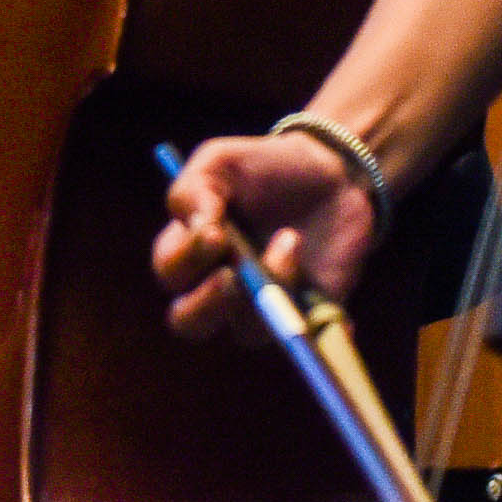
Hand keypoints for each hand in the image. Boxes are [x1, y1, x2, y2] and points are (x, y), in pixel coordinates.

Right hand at [153, 128, 375, 340]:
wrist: (330, 175)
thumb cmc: (263, 168)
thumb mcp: (221, 161)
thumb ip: (194, 189)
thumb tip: (197, 226)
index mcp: (190, 253)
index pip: (170, 272)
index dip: (186, 259)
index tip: (216, 235)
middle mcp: (218, 289)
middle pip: (190, 322)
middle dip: (207, 305)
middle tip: (233, 276)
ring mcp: (259, 308)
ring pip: (249, 330)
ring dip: (269, 288)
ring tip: (292, 238)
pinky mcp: (303, 318)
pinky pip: (303, 340)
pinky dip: (311, 328)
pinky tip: (328, 302)